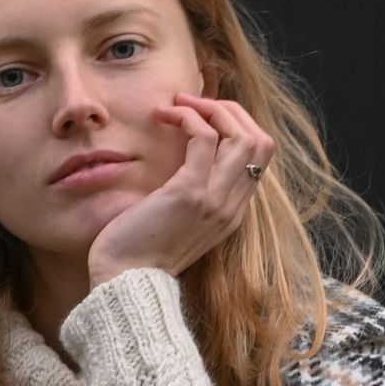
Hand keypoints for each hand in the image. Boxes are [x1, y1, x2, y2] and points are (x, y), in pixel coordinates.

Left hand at [86, 92, 275, 285]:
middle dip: (230, 111)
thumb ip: (192, 196)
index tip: (204, 117)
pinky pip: (203, 137)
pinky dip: (187, 116)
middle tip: (193, 103)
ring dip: (210, 107)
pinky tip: (164, 115)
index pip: (259, 157)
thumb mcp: (178, 222)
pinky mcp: (190, 192)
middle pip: (260, 140)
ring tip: (178, 104)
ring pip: (241, 134)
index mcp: (232, 213)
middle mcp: (232, 206)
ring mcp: (215, 200)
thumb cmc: (139, 252)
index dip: (237, 126)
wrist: (125, 282)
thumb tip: (185, 159)